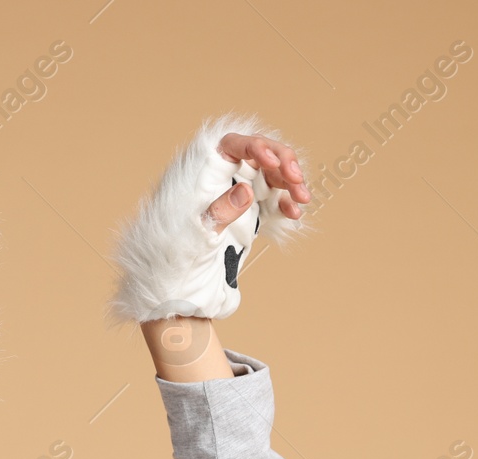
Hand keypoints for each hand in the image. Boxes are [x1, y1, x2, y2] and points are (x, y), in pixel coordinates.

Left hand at [108, 114, 310, 325]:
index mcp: (201, 174)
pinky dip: (286, 204)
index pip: (232, 145)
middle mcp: (221, 181)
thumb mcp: (196, 234)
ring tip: (302, 199)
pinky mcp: (249, 218)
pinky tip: (293, 214)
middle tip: (297, 180)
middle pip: (260, 156)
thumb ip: (221, 210)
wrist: (180, 292)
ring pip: (272, 177)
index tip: (272, 162)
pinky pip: (274, 202)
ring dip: (290, 183)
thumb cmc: (175, 259)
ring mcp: (236, 198)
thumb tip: (245, 189)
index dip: (256, 147)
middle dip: (282, 162)